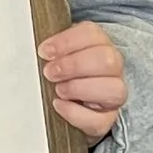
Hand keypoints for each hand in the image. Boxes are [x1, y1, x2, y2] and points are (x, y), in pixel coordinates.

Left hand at [37, 18, 125, 138]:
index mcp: (98, 44)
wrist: (64, 102)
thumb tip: (39, 51)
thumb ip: (50, 50)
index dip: (67, 42)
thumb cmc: (58, 72)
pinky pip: (100, 119)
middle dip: (74, 65)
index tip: (44, 52)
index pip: (92, 34)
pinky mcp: (107, 118)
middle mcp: (112, 68)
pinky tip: (59, 105)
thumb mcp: (54, 54)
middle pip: (107, 60)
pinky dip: (76, 113)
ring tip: (57, 90)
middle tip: (50, 72)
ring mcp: (113, 94)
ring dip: (79, 88)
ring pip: (114, 89)